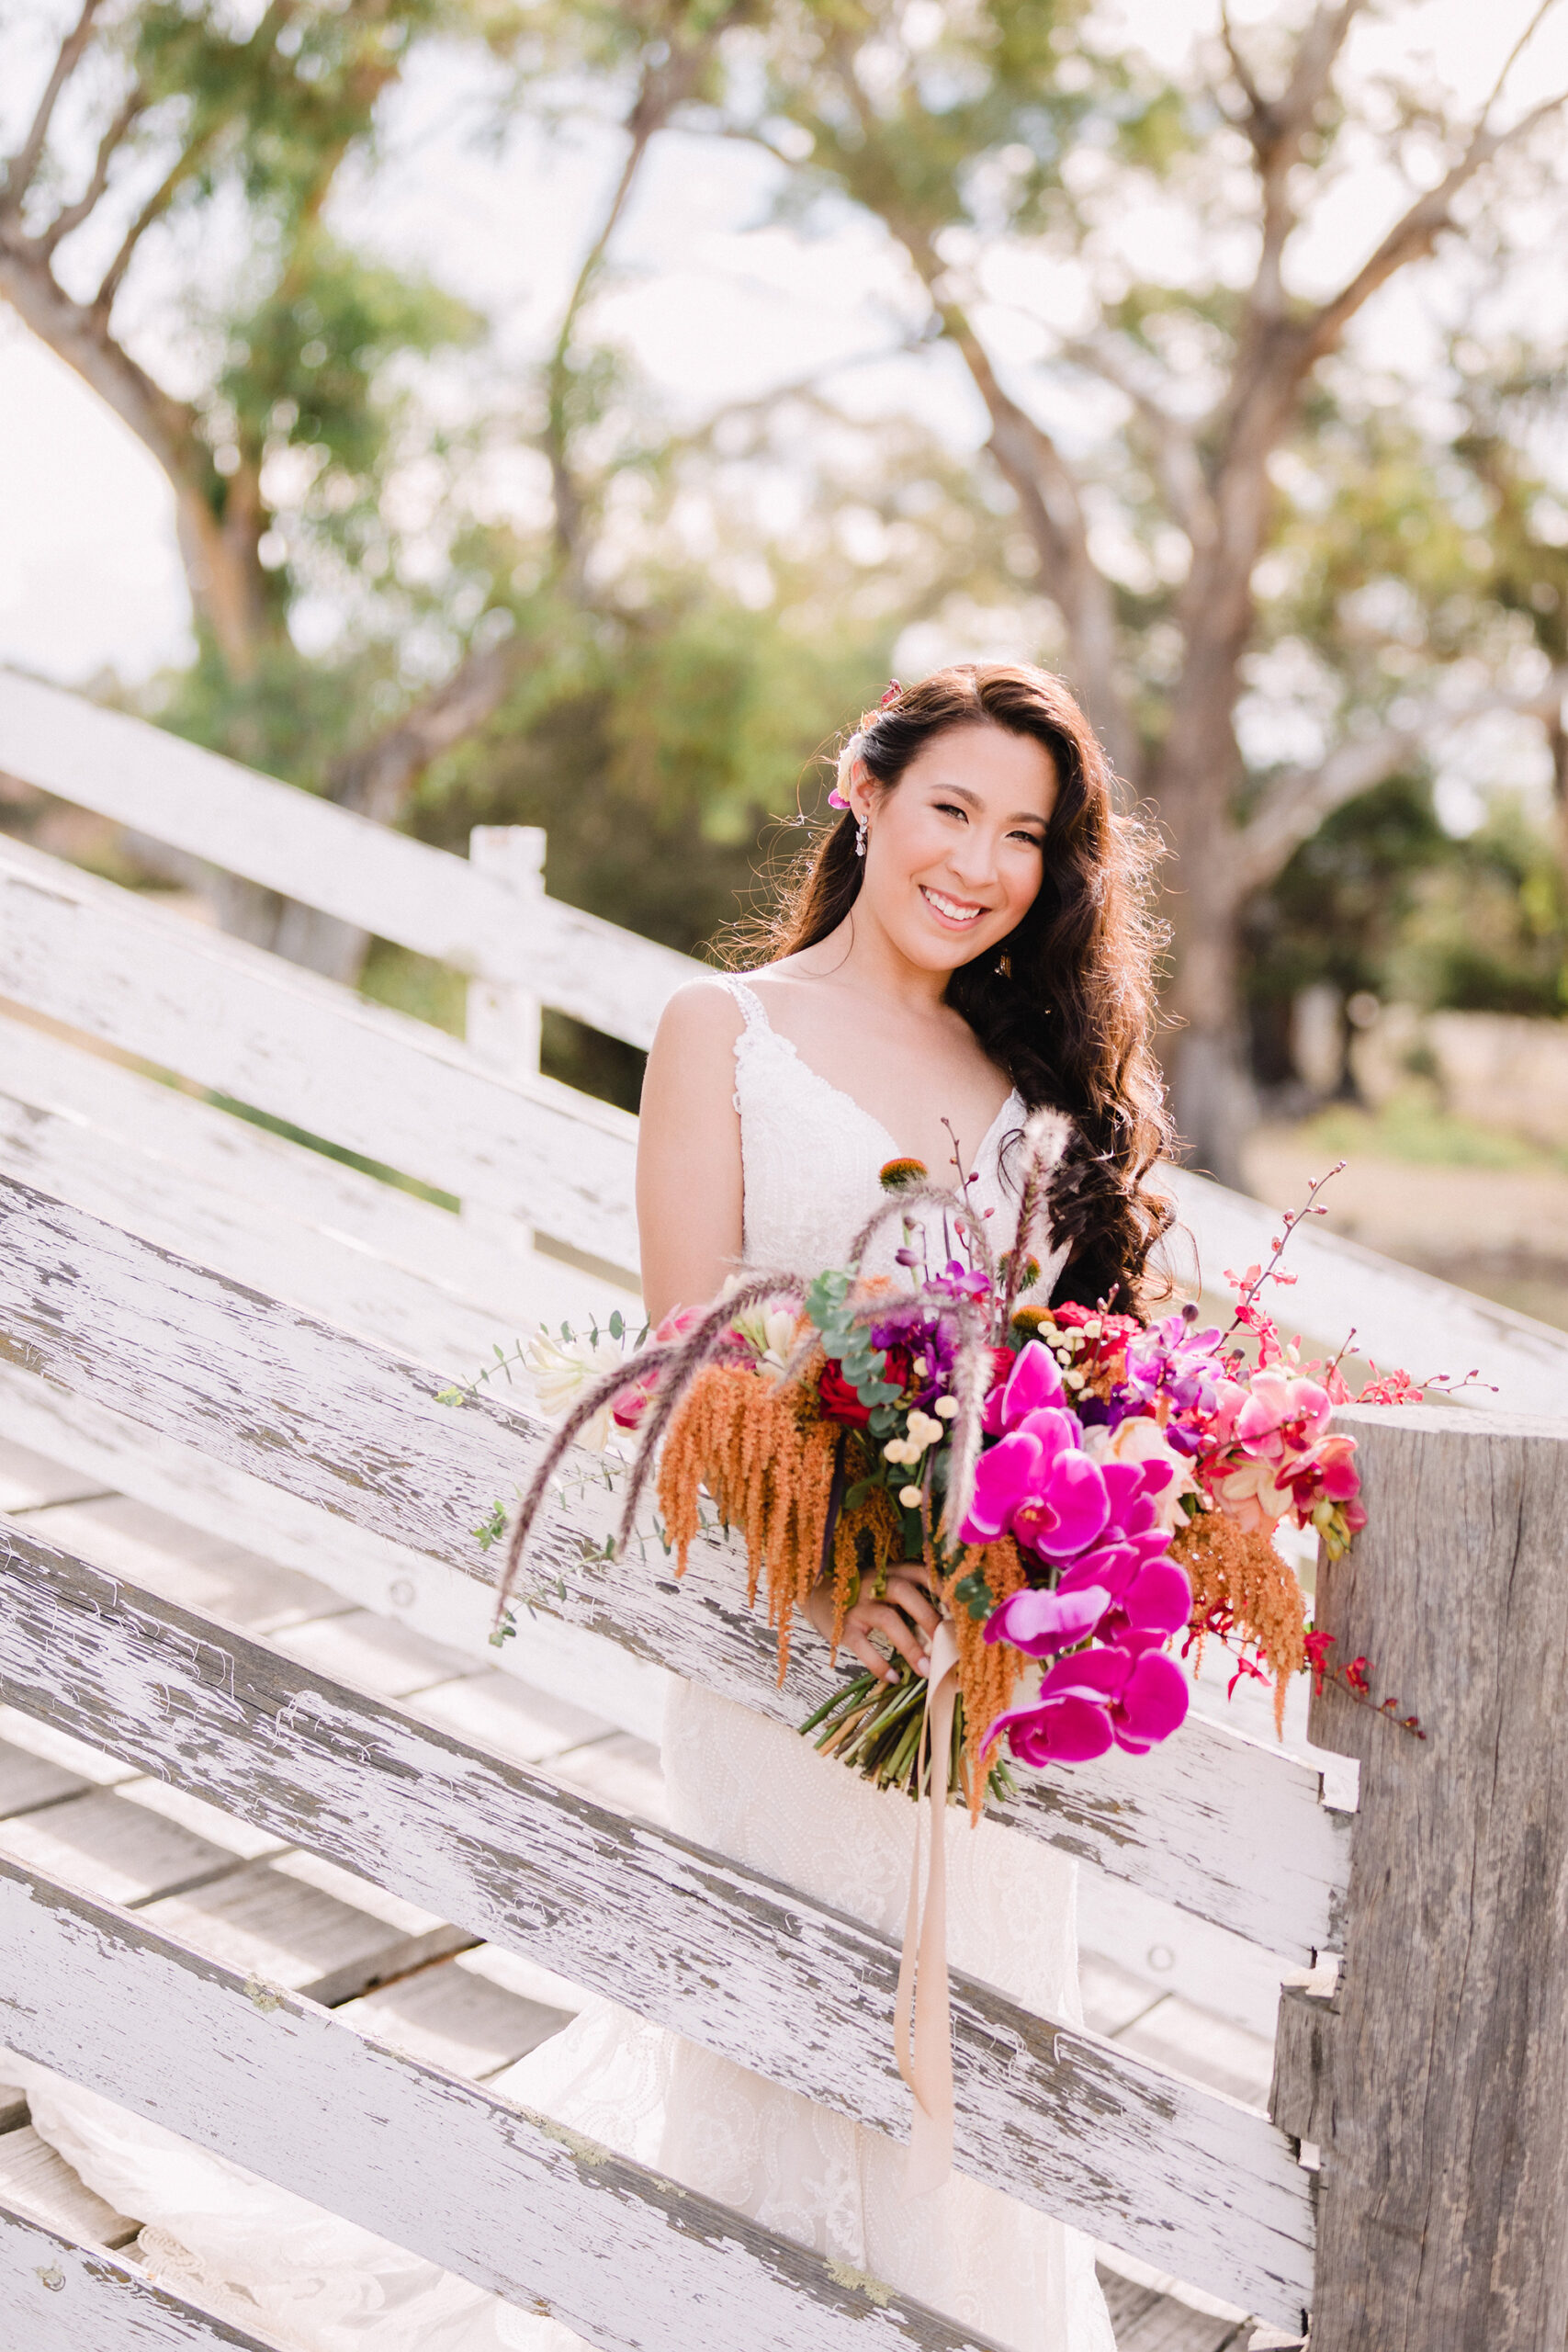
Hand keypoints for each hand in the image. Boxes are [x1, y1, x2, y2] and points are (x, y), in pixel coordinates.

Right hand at [804, 1561, 938, 1683]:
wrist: (815, 1597)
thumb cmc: (859, 1595)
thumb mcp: (882, 1585)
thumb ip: (907, 1595)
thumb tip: (944, 1623)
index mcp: (887, 1572)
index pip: (918, 1571)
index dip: (940, 1587)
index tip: (957, 1608)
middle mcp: (872, 1583)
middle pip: (904, 1592)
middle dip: (928, 1616)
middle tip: (946, 1642)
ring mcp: (856, 1605)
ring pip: (887, 1619)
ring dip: (910, 1645)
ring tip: (926, 1669)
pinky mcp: (843, 1628)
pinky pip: (863, 1647)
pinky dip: (880, 1664)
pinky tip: (895, 1677)